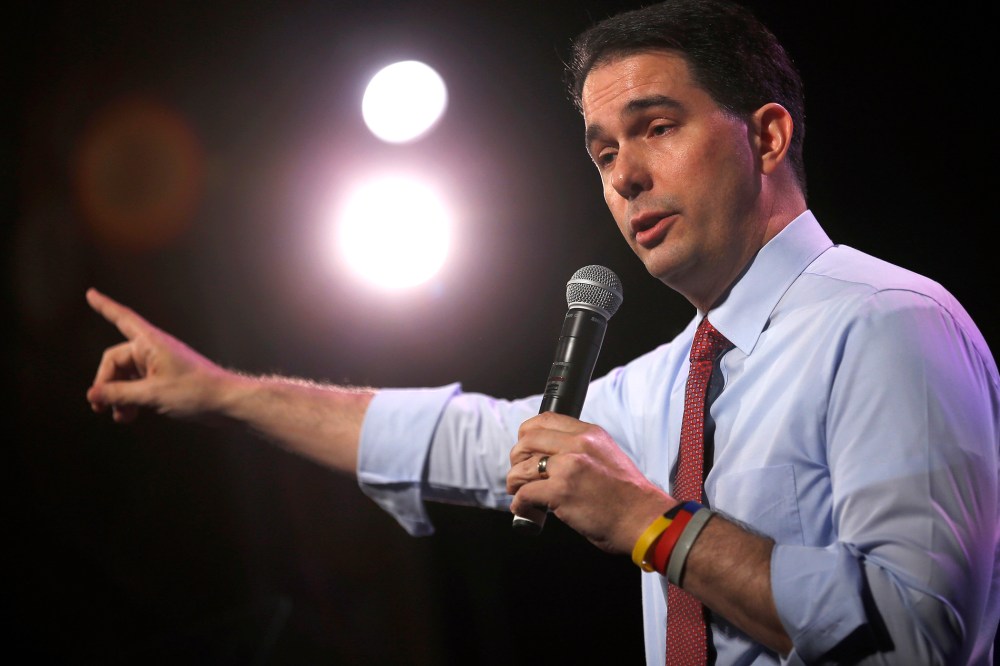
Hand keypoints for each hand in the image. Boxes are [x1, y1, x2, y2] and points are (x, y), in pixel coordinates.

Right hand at [86, 288, 230, 422]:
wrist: (226, 402)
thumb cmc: (196, 391)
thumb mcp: (152, 394)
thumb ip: (119, 394)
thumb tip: (93, 394)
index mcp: (151, 343)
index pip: (122, 319)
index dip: (105, 307)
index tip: (91, 294)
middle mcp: (153, 349)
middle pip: (116, 360)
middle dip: (107, 383)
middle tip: (99, 407)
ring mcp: (160, 364)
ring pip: (127, 376)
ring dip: (119, 395)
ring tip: (120, 417)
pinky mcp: (165, 379)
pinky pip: (139, 385)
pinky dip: (132, 399)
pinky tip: (129, 416)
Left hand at [507, 411, 672, 553]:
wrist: (644, 519)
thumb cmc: (628, 496)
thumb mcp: (608, 456)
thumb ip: (582, 450)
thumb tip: (551, 457)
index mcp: (589, 433)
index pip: (545, 419)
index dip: (527, 434)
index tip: (525, 449)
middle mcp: (578, 445)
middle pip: (527, 440)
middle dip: (517, 459)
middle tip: (519, 474)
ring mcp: (569, 467)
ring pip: (521, 467)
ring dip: (515, 482)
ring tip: (520, 493)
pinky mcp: (561, 492)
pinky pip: (525, 493)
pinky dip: (520, 504)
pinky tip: (527, 510)